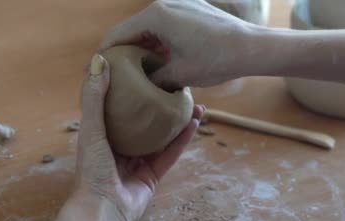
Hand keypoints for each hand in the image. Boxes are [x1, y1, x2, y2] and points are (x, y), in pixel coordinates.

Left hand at [75, 54, 201, 220]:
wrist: (103, 209)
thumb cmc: (92, 169)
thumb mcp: (91, 128)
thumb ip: (95, 97)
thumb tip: (99, 59)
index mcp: (104, 136)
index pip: (121, 108)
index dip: (136, 91)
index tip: (151, 72)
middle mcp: (121, 147)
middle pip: (145, 122)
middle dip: (161, 105)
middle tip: (177, 87)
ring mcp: (138, 162)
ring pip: (162, 136)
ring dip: (177, 120)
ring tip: (194, 102)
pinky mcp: (153, 176)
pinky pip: (170, 154)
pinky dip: (182, 139)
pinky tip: (194, 123)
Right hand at [98, 0, 259, 87]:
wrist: (252, 47)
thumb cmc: (216, 60)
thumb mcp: (178, 74)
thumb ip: (151, 78)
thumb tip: (137, 88)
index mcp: (156, 15)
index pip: (119, 34)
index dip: (104, 53)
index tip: (92, 69)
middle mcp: (165, 3)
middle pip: (132, 29)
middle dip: (121, 50)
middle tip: (110, 72)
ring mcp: (179, 4)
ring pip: (149, 27)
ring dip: (139, 47)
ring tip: (130, 69)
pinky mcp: (191, 9)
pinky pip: (165, 25)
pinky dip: (156, 41)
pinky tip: (155, 60)